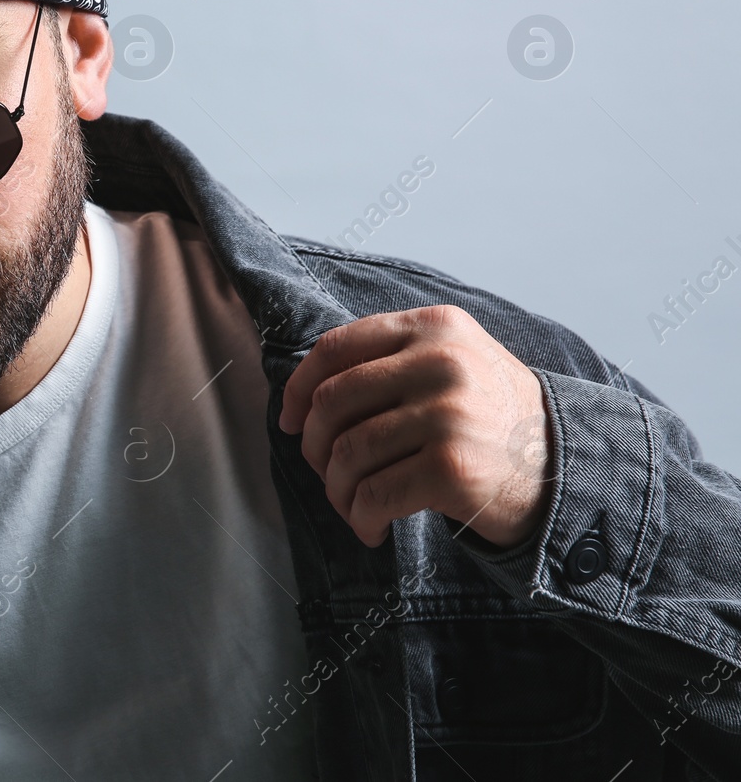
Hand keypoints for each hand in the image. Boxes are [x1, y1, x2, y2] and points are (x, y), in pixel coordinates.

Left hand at [278, 304, 552, 549]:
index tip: (288, 421)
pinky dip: (360, 518)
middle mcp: (442, 362)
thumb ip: (390, 362)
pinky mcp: (452, 467)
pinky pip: (372, 495)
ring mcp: (448, 414)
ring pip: (346, 452)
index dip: (298, 387)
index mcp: (435, 328)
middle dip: (313, 446)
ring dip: (337, 490)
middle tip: (326, 472)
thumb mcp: (453, 363)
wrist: (568, 471)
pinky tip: (372, 528)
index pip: (337, 348)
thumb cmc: (493, 421)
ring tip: (352, 506)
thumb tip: (301, 396)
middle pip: (332, 403)